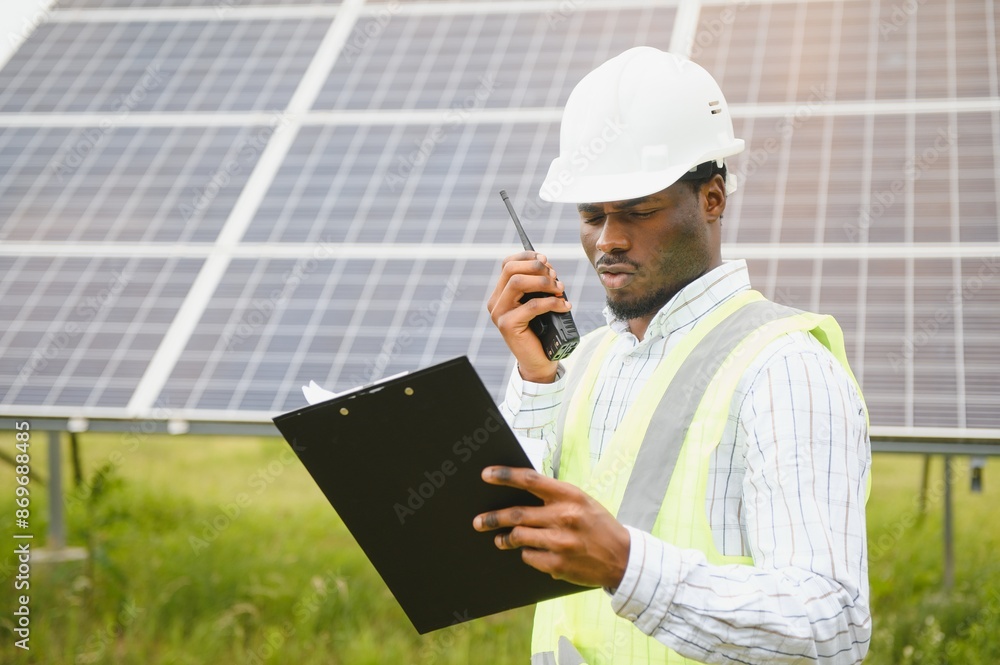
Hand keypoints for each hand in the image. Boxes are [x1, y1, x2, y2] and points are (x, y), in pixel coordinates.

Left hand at [472, 466, 629, 588]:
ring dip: (506, 538)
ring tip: (500, 539)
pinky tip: (532, 552)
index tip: (486, 475)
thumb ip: (554, 496)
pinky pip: (529, 557)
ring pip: (518, 537)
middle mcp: (564, 517)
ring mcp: (560, 542)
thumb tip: (518, 492)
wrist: (623, 558)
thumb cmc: (597, 525)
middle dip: (492, 518)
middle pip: (516, 514)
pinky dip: (527, 554)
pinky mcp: (558, 565)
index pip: (530, 480)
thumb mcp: (581, 502)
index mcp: (570, 495)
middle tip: (478, 521)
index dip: (505, 476)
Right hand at [486, 251, 571, 383]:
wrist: (539, 361)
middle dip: (537, 268)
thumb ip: (539, 286)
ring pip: (517, 282)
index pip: (507, 264)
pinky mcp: (507, 325)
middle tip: (556, 277)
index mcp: (501, 293)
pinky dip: (551, 302)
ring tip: (560, 291)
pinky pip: (531, 305)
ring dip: (543, 282)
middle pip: (511, 270)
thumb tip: (549, 268)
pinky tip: (564, 306)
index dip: (527, 257)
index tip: (546, 260)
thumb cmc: (543, 331)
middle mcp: (496, 302)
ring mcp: (499, 314)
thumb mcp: (541, 302)